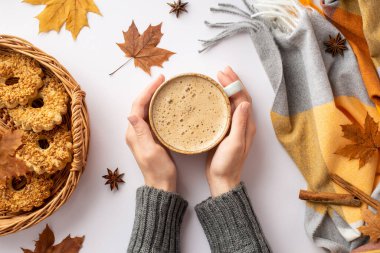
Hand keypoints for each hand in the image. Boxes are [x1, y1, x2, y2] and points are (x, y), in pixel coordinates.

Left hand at [126, 75, 176, 191]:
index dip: (147, 91)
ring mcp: (143, 134)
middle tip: (163, 79)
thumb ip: (141, 132)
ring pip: (146, 110)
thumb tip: (131, 114)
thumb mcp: (150, 151)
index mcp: (133, 133)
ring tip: (165, 87)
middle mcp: (136, 131)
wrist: (161, 185)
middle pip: (141, 105)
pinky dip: (158, 107)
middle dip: (150, 90)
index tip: (158, 80)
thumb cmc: (158, 171)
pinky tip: (166, 104)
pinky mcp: (151, 137)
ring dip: (154, 97)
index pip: (138, 106)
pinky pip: (152, 117)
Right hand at [206, 66, 255, 196]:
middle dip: (231, 83)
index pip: (243, 98)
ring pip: (231, 103)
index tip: (225, 73)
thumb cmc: (228, 164)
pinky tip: (211, 98)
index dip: (235, 84)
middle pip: (238, 98)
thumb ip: (239, 123)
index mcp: (247, 125)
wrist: (222, 180)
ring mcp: (233, 127)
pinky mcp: (224, 131)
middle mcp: (242, 124)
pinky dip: (218, 101)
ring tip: (216, 79)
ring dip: (225, 90)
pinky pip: (223, 111)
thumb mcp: (234, 143)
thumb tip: (244, 101)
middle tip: (221, 71)